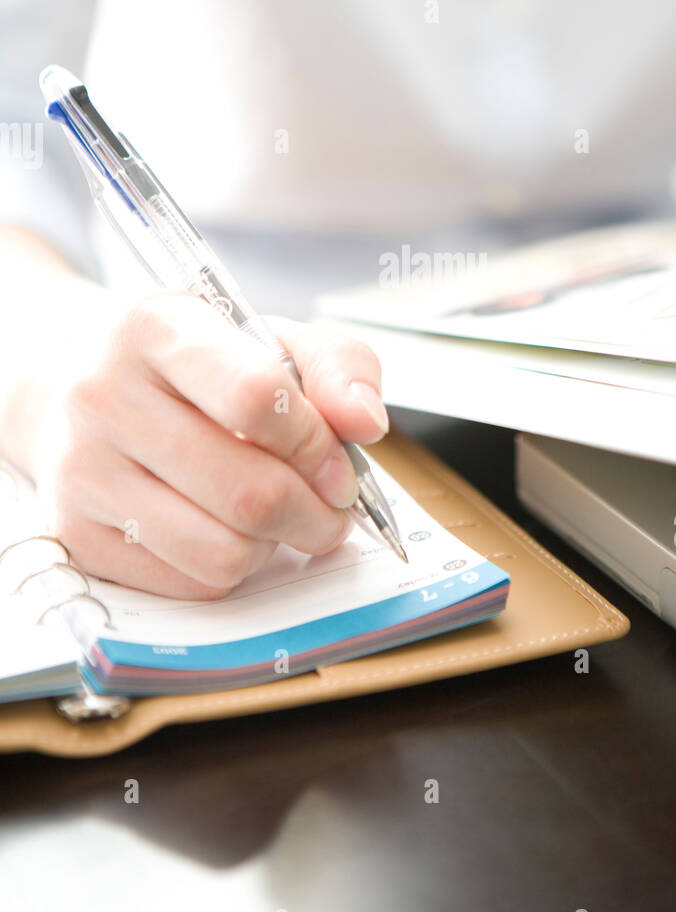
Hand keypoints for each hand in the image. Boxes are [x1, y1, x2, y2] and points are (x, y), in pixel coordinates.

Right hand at [28, 293, 388, 598]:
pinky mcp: (76, 533)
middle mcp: (104, 396)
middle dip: (317, 514)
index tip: (340, 465)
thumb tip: (367, 423)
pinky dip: (232, 567)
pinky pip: (190, 583)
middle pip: (248, 491)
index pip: (254, 395)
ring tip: (282, 518)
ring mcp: (83, 470)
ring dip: (277, 545)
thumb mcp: (266, 336)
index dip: (315, 443)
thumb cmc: (191, 364)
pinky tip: (228, 529)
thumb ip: (338, 367)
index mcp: (155, 328)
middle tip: (332, 509)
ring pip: (222, 551)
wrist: (72, 384)